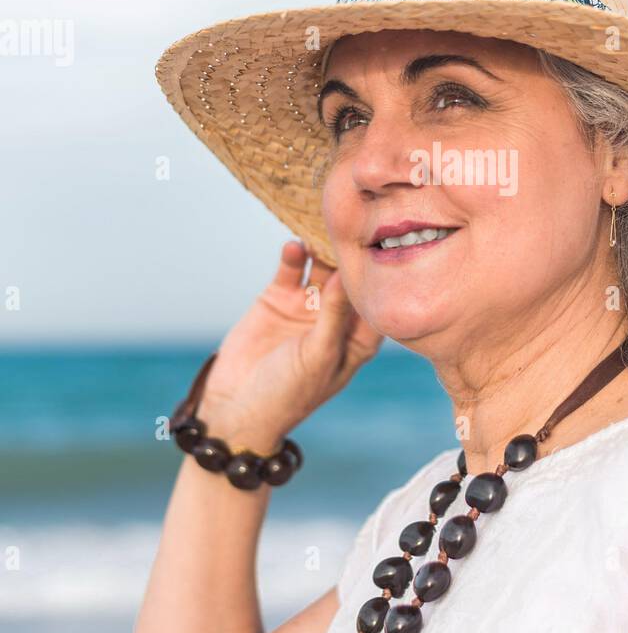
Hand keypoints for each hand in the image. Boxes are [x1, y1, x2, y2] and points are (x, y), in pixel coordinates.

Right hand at [194, 240, 381, 450]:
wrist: (236, 406)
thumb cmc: (288, 393)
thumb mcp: (318, 356)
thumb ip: (335, 316)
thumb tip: (349, 276)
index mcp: (357, 340)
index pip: (375, 302)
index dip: (380, 278)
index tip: (385, 248)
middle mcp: (337, 319)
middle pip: (349, 278)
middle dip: (351, 255)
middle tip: (354, 226)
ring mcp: (308, 306)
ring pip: (321, 268)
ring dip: (322, 249)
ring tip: (322, 228)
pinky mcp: (279, 297)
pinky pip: (291, 269)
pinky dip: (294, 255)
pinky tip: (295, 244)